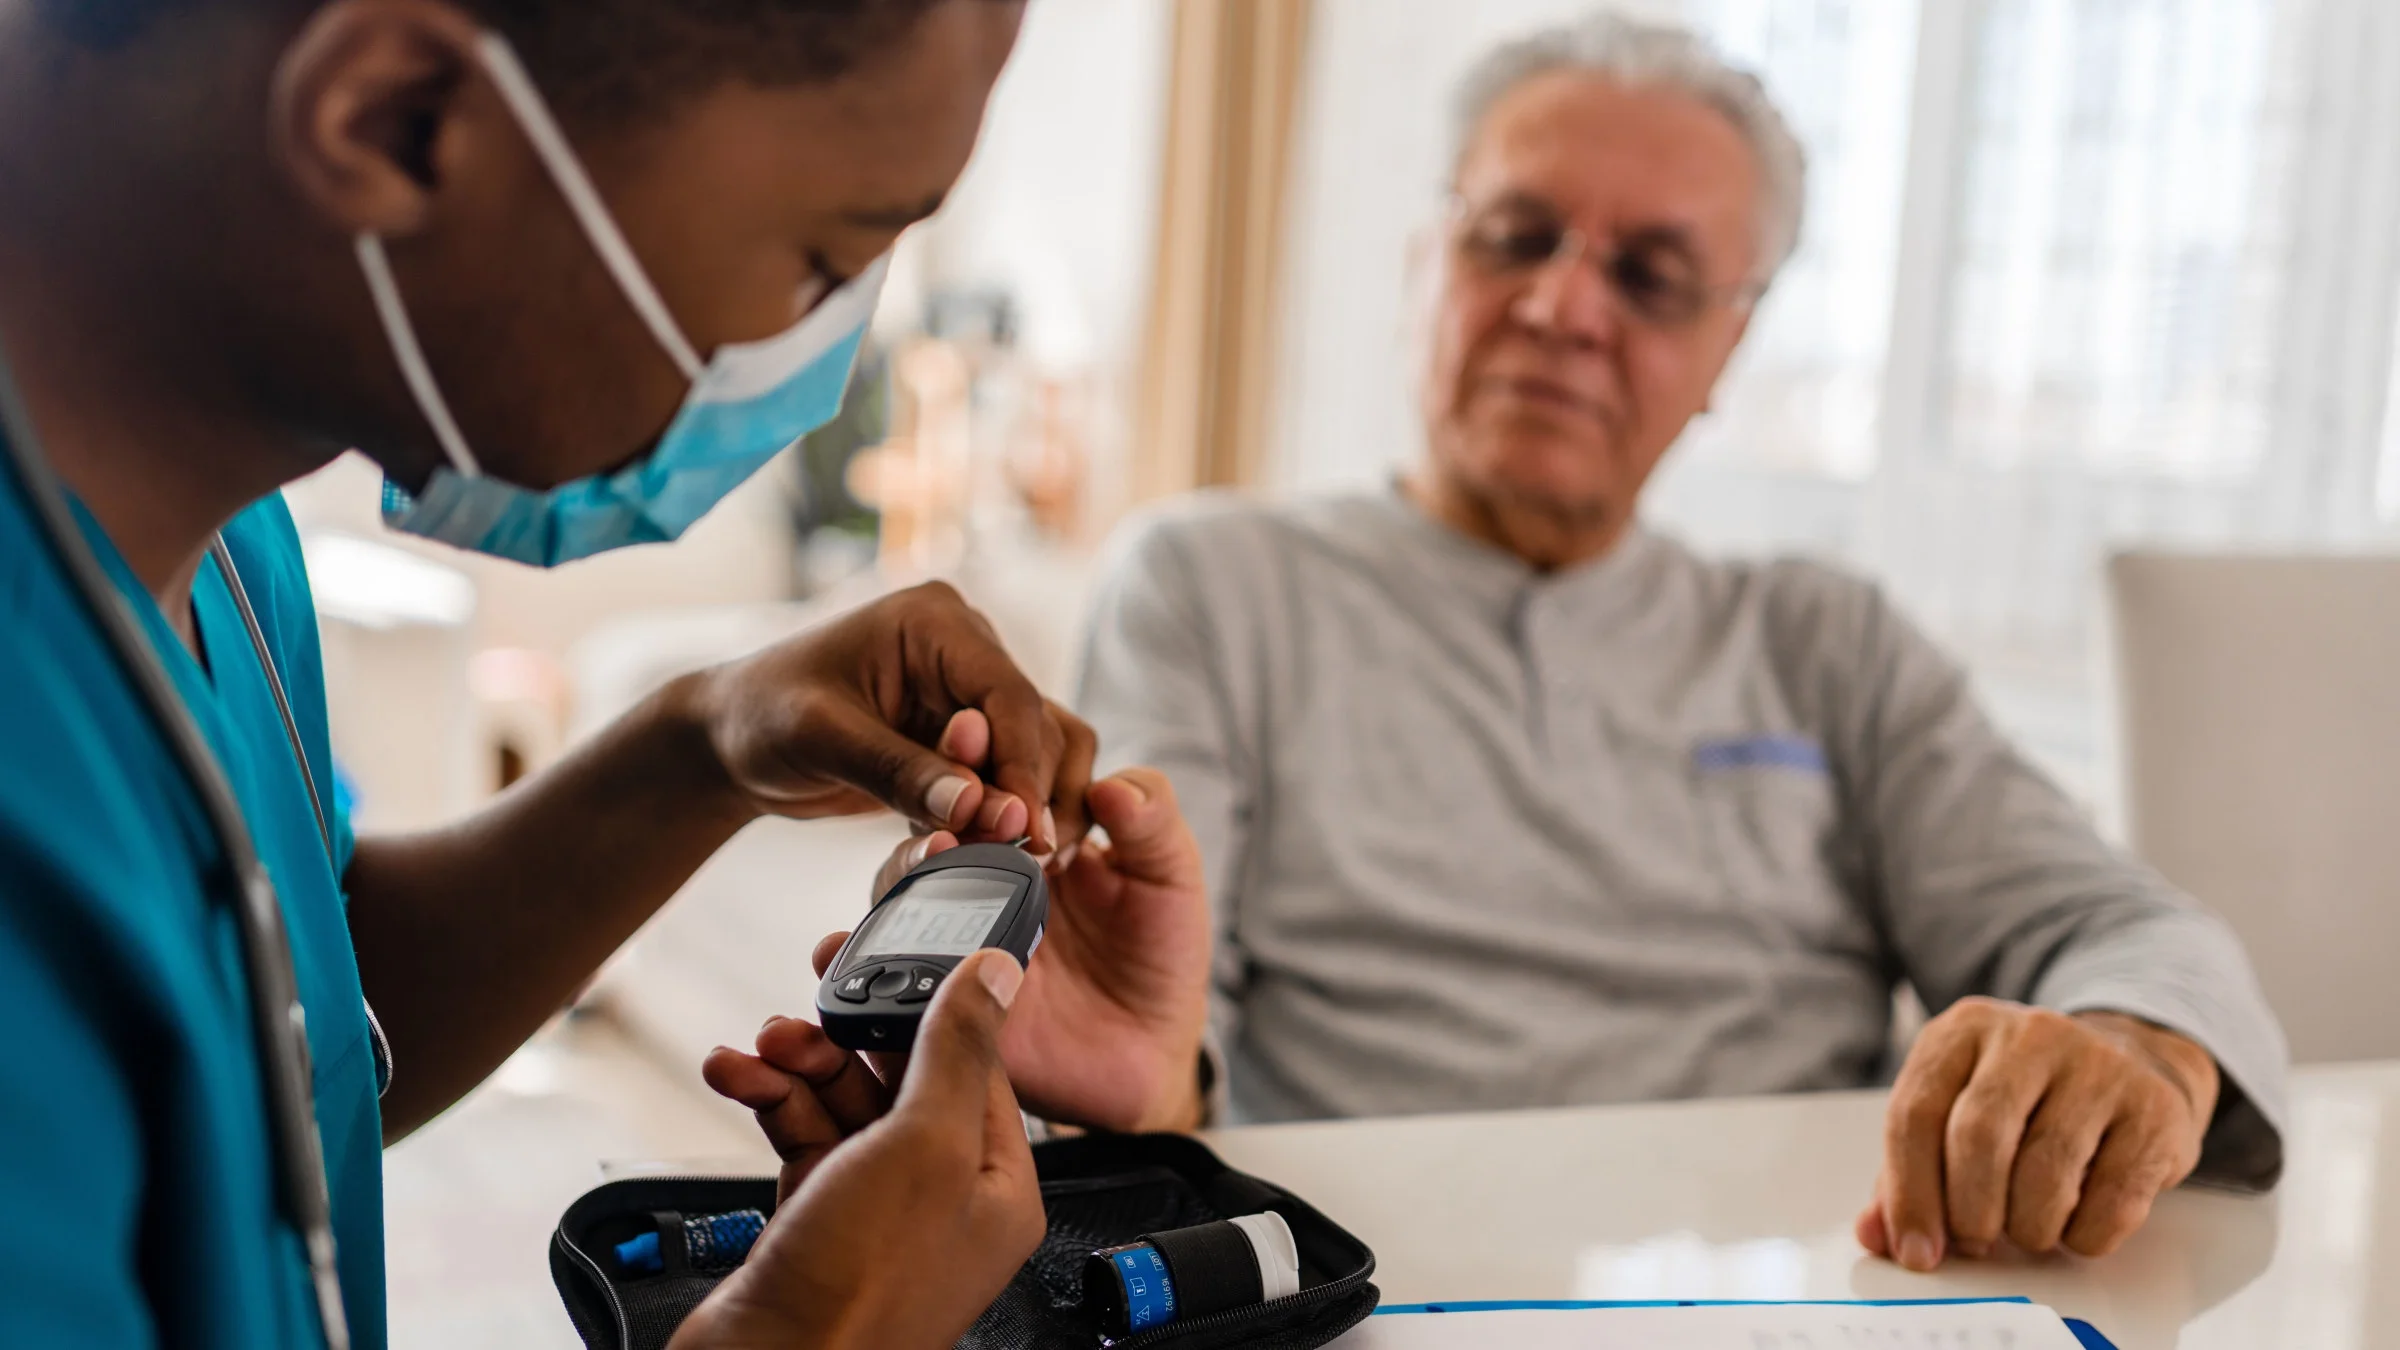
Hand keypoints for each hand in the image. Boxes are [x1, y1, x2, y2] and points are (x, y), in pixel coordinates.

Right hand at [672, 950, 1042, 1349]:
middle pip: (902, 1080)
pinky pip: (801, 1138)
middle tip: (806, 1003)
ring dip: (797, 1065)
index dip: (929, 1008)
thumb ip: (958, 1051)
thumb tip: (997, 975)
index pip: (977, 1066)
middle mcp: (944, 1197)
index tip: (885, 962)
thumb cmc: (862, 1288)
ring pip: (843, 1105)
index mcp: (998, 1184)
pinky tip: (736, 1075)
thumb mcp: (923, 1145)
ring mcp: (878, 1211)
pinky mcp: (818, 1221)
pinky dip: (769, 1101)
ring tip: (761, 1045)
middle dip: (848, 1036)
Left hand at [686, 581, 1097, 853]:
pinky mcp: (962, 737)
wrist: (730, 738)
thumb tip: (977, 808)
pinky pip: (1009, 777)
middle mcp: (966, 649)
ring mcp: (968, 693)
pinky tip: (979, 853)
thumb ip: (898, 770)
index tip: (1024, 828)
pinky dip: (1000, 817)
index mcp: (935, 622)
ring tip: (1010, 861)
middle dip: (1024, 794)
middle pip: (1036, 726)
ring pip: (1039, 753)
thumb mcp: (822, 738)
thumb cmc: (762, 716)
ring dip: (1027, 808)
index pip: (1008, 693)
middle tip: (1011, 859)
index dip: (1023, 764)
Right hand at [853, 767, 1212, 1132]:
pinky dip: (865, 951)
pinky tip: (858, 938)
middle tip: (956, 796)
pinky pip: (890, 965)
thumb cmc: (1162, 954)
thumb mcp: (1172, 878)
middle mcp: (986, 873)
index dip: (982, 750)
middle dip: (940, 800)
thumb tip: (1110, 786)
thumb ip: (1152, 824)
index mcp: (1035, 831)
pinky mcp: (941, 990)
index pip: (995, 776)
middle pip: (938, 822)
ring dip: (907, 863)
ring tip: (930, 851)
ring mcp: (959, 928)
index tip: (975, 725)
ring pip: (906, 884)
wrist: (1149, 1055)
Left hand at [1858, 998, 2219, 1270]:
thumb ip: (1909, 1171)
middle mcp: (2030, 1034)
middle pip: (1978, 1137)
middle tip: (1975, 1243)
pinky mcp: (2154, 1107)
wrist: (2133, 1059)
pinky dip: (2085, 1235)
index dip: (1909, 1194)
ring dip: (2028, 1229)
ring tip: (2027, 1231)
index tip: (1915, 1251)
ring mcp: (2098, 1065)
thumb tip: (1876, 1235)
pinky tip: (2076, 1228)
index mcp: (1963, 1030)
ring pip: (2045, 1173)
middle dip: (1969, 1212)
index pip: (1915, 1113)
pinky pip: (2113, 1199)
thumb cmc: (2028, 1099)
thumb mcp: (1958, 1111)